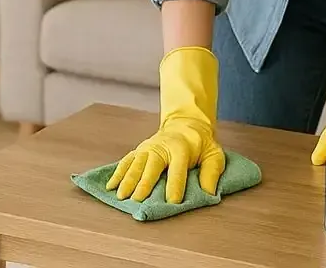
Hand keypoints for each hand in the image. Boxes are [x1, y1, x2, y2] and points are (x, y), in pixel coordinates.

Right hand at [107, 46, 224, 202]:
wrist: (185, 123)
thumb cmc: (201, 144)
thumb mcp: (214, 154)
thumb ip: (212, 172)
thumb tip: (208, 193)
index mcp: (181, 148)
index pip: (177, 169)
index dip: (175, 185)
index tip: (172, 202)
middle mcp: (161, 146)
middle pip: (151, 165)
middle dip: (144, 183)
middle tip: (137, 199)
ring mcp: (148, 147)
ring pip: (136, 163)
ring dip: (127, 179)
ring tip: (121, 195)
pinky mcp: (140, 150)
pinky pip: (127, 161)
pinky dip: (118, 173)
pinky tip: (110, 185)